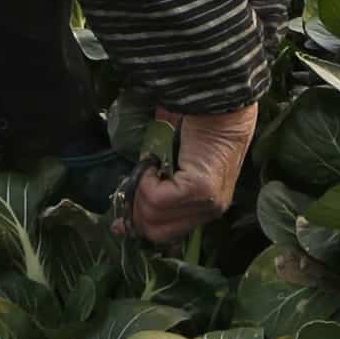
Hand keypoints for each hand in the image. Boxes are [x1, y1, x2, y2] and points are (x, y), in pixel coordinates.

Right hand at [123, 104, 256, 241]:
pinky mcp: (200, 188)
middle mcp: (209, 211)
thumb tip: (127, 208)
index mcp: (204, 209)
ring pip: (153, 214)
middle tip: (136, 181)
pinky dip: (146, 179)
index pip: (166, 235)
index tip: (119, 224)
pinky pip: (157, 197)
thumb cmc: (198, 128)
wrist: (220, 103)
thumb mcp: (175, 166)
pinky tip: (155, 162)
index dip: (139, 228)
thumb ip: (159, 187)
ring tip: (151, 165)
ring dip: (141, 189)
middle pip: (156, 231)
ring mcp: (207, 202)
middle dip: (136, 208)